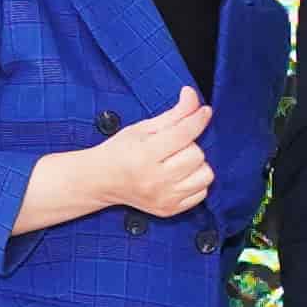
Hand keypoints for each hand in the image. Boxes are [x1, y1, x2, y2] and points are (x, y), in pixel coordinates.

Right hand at [89, 88, 213, 216]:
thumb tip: (193, 96)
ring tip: (177, 161)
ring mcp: (163, 198)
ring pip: (205, 175)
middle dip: (189, 145)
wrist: (102, 181)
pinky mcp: (170, 210)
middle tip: (172, 146)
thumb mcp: (143, 128)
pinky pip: (202, 192)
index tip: (204, 111)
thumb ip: (173, 114)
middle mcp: (154, 180)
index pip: (183, 134)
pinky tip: (178, 176)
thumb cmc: (121, 151)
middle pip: (197, 154)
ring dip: (196, 165)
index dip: (197, 118)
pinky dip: (195, 182)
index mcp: (143, 156)